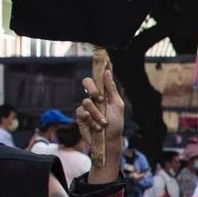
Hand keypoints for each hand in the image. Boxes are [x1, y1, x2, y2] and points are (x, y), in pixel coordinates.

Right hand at [75, 49, 124, 177]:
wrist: (108, 141)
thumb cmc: (116, 124)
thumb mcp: (117, 106)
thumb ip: (111, 89)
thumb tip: (107, 72)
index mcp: (106, 93)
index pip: (101, 76)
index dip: (101, 66)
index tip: (103, 55)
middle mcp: (95, 96)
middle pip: (87, 82)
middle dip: (93, 89)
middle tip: (100, 99)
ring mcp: (86, 105)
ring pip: (86, 101)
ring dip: (97, 114)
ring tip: (103, 123)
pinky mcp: (80, 115)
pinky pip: (82, 112)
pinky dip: (91, 120)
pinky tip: (96, 127)